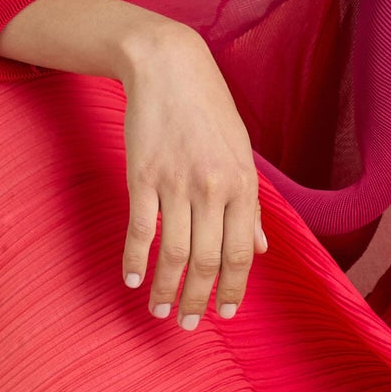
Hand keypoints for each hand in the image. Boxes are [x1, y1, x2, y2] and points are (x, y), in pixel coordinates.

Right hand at [115, 21, 267, 327]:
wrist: (168, 67)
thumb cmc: (209, 111)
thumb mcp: (241, 155)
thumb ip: (250, 205)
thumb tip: (259, 250)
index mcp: (242, 185)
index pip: (240, 253)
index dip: (233, 289)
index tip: (225, 314)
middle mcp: (212, 188)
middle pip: (208, 261)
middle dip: (199, 300)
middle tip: (188, 324)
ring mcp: (175, 183)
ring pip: (174, 253)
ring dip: (166, 289)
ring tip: (159, 310)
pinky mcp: (141, 176)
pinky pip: (141, 230)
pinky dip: (135, 259)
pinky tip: (131, 279)